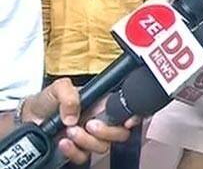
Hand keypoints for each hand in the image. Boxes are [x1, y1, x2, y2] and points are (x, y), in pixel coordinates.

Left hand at [21, 78, 139, 164]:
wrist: (29, 117)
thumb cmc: (48, 99)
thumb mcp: (59, 87)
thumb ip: (69, 94)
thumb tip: (74, 115)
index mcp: (103, 103)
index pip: (126, 110)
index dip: (132, 117)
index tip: (127, 122)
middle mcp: (100, 121)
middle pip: (120, 133)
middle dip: (107, 132)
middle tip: (90, 125)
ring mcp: (90, 138)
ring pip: (102, 147)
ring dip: (86, 141)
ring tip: (69, 131)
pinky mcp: (78, 151)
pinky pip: (84, 157)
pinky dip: (73, 151)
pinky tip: (63, 143)